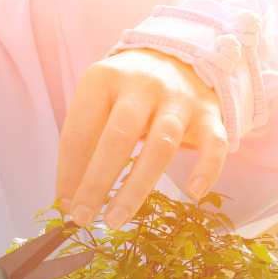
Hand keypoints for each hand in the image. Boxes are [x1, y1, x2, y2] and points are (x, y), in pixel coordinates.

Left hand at [56, 47, 227, 228]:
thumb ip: (84, 143)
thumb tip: (67, 198)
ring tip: (116, 219)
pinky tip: (194, 194)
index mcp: (104, 79)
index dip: (69, 172)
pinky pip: (213, 144)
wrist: (177, 58)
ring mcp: (179, 99)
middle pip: (119, 137)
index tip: (63, 205)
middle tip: (82, 218)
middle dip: (96, 182)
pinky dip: (207, 169)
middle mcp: (142, 86)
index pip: (80, 131)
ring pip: (161, 146)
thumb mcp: (99, 103)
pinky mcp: (209, 114)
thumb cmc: (127, 93)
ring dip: (136, 187)